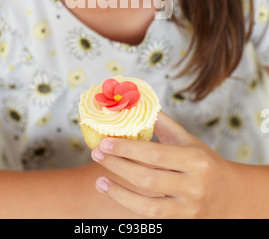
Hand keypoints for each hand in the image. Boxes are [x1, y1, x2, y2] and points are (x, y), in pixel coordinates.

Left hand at [91, 111, 239, 218]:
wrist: (230, 195)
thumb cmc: (204, 162)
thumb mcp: (189, 140)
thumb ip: (164, 124)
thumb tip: (139, 103)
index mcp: (195, 159)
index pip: (155, 154)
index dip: (127, 149)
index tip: (106, 142)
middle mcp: (194, 185)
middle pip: (148, 178)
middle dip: (118, 166)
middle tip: (96, 154)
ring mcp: (188, 208)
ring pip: (147, 203)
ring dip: (119, 192)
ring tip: (99, 179)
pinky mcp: (181, 222)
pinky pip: (151, 215)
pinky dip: (129, 204)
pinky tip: (114, 193)